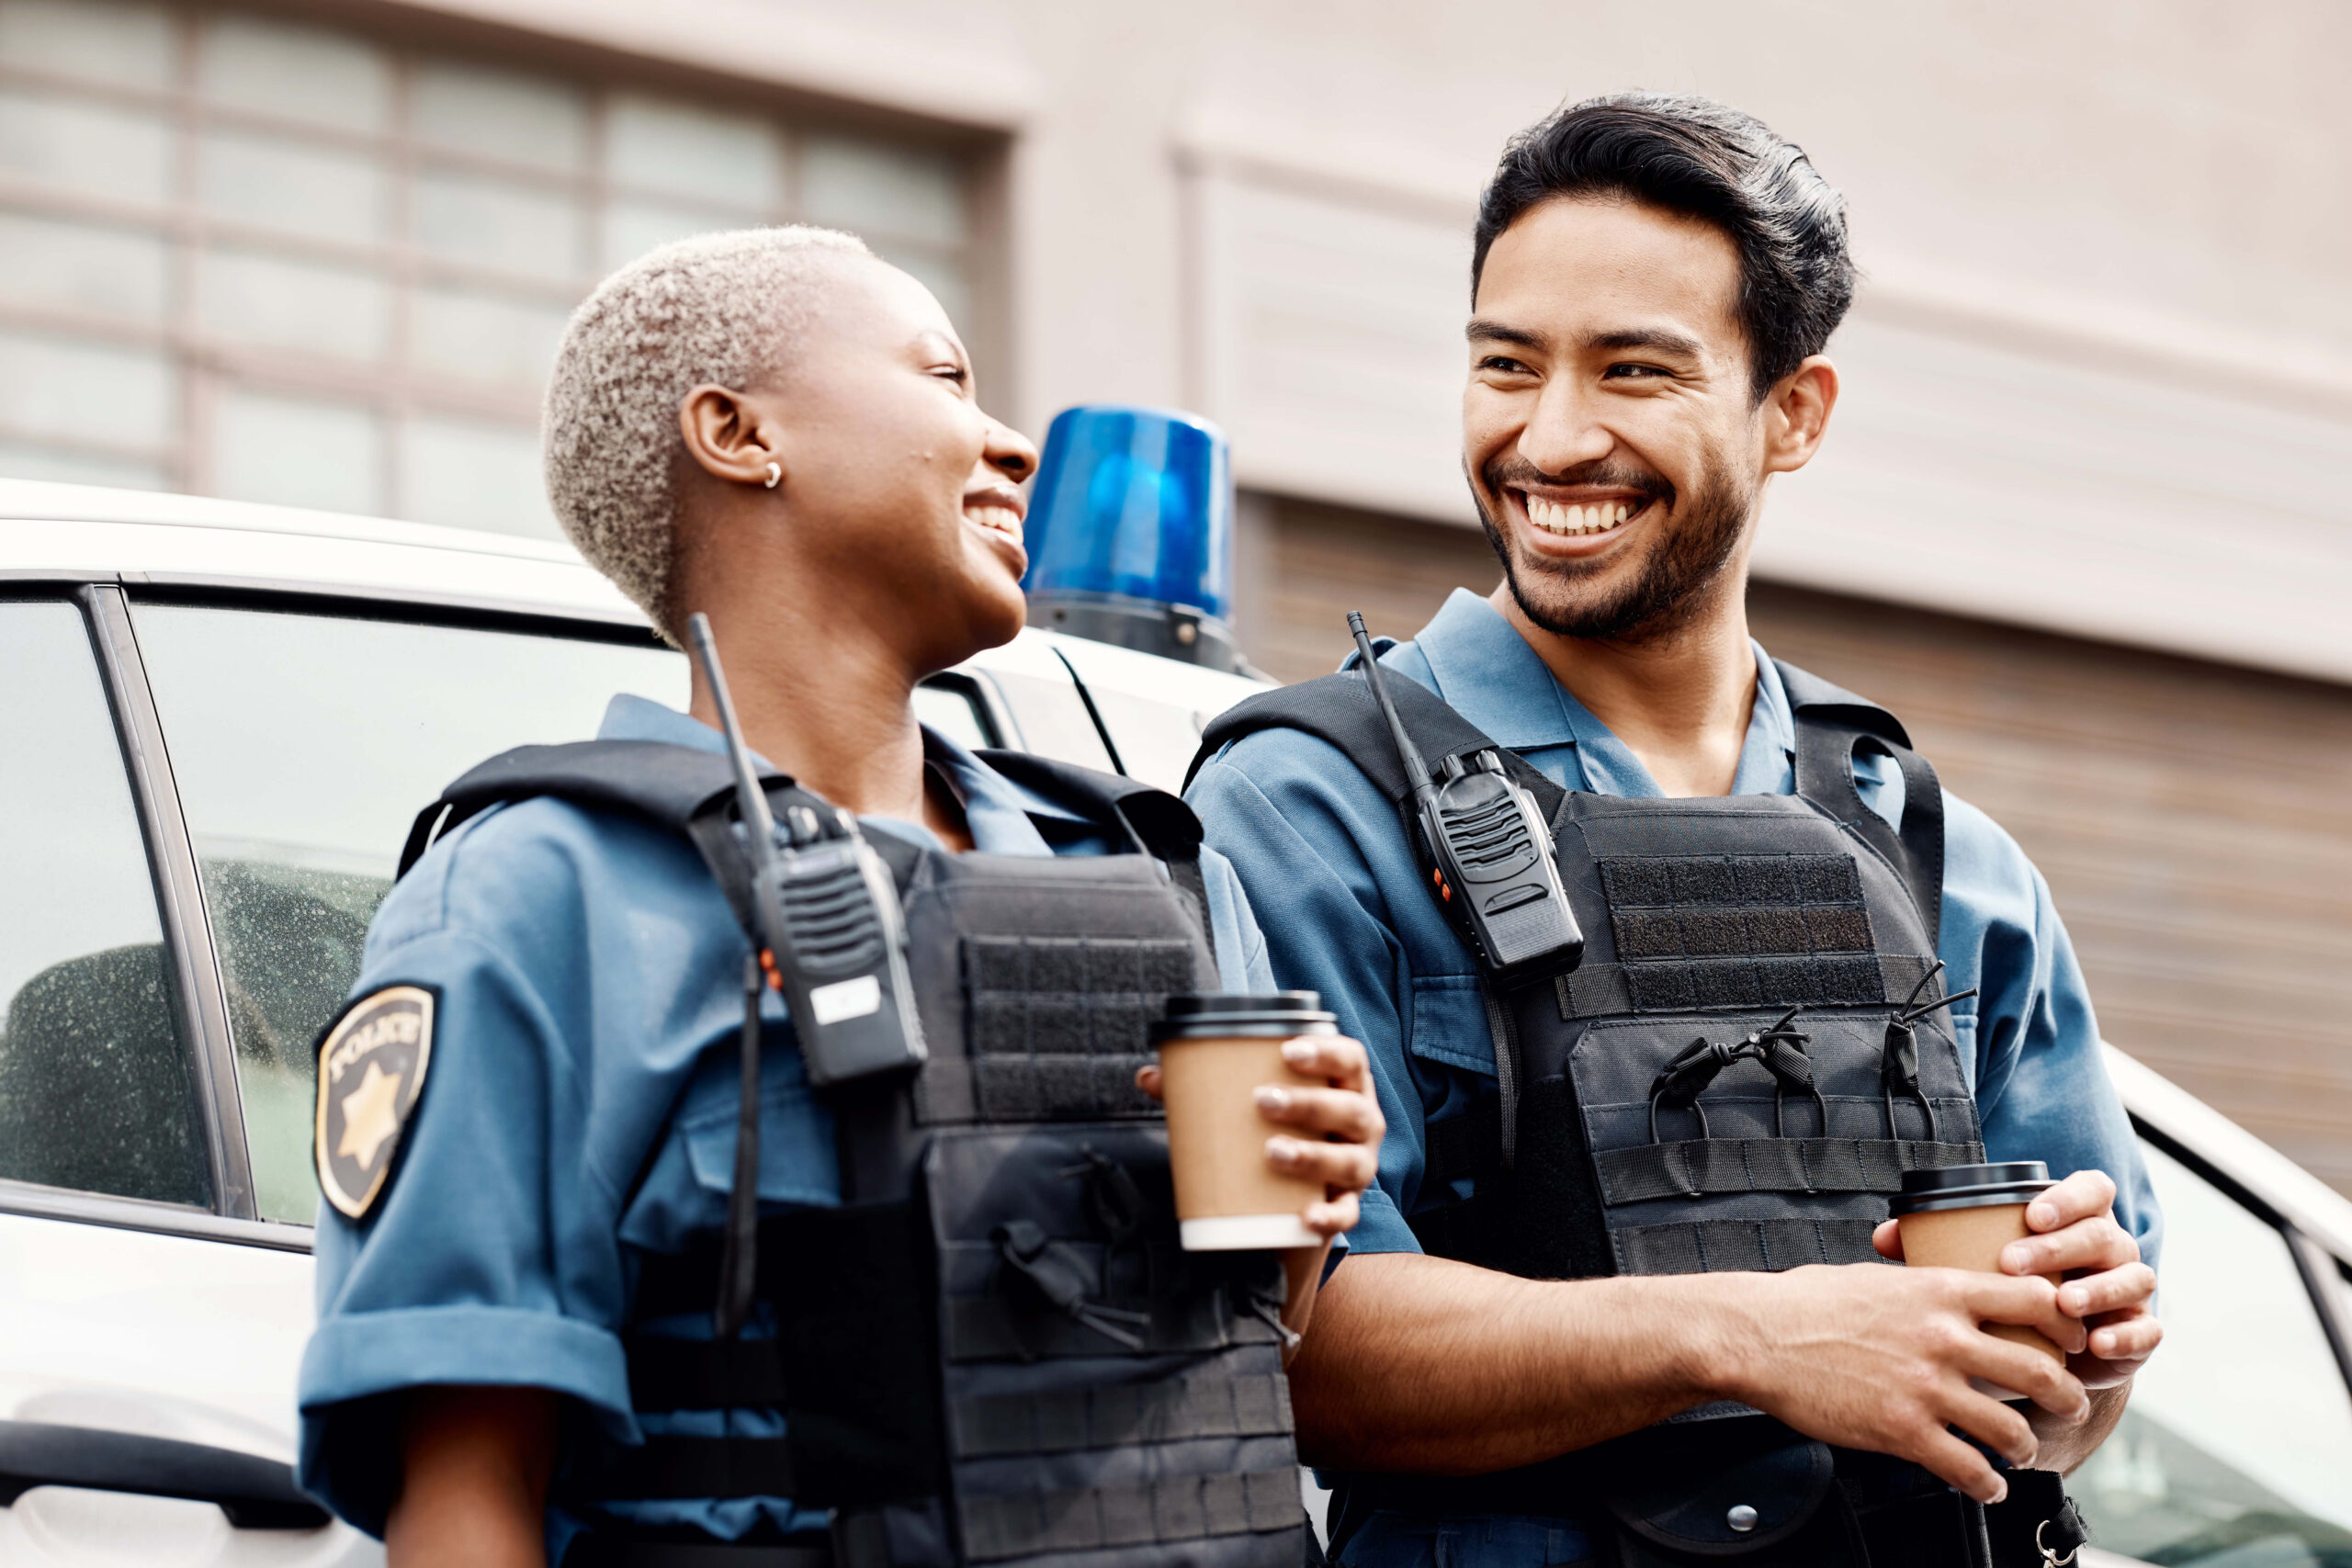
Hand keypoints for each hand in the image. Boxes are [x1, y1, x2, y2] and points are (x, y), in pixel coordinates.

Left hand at [1135, 1036, 1383, 1237]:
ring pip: (1349, 1161)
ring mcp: (1357, 1169)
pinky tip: (1305, 1215)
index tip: (1287, 1049)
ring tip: (1271, 1151)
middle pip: (1351, 1109)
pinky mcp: (1345, 1209)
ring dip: (1313, 1155)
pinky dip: (1328, 1216)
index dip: (1326, 1052)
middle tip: (1262, 1100)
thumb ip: (1201, 1093)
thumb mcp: (1247, 1111)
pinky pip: (1345, 1216)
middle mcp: (1360, 1127)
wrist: (1286, 1207)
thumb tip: (1149, 1076)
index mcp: (1343, 1089)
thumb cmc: (1272, 1134)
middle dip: (1309, 1103)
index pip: (1351, 1059)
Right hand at [1721, 1263, 2088, 1503]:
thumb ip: (1921, 1288)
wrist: (1758, 1337)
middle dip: (2068, 1396)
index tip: (2073, 1341)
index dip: (2067, 1325)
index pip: (2035, 1301)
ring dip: (2026, 1447)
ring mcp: (1926, 1387)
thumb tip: (1946, 1296)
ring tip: (2022, 1453)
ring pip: (2010, 1429)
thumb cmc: (1805, 1303)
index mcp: (1940, 1291)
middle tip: (2071, 1405)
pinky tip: (1986, 1486)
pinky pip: (1968, 1469)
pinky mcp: (1903, 1431)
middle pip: (2040, 1371)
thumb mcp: (1875, 1277)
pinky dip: (1987, 1485)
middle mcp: (1944, 1338)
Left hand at [1872, 1168, 2159, 1390]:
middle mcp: (2110, 1246)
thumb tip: (1883, 1237)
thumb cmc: (2008, 1287)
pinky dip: (2126, 1335)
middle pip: (2103, 1233)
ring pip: (2133, 1277)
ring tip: (2062, 1302)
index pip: (2092, 1189)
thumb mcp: (1979, 1261)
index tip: (2030, 1214)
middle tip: (2014, 1263)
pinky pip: (2146, 1329)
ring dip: (2099, 1289)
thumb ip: (1936, 1243)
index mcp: (2077, 1217)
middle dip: (2061, 1247)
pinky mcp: (2138, 1330)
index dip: (2069, 1198)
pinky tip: (2096, 1344)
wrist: (2046, 1347)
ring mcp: (2129, 1288)